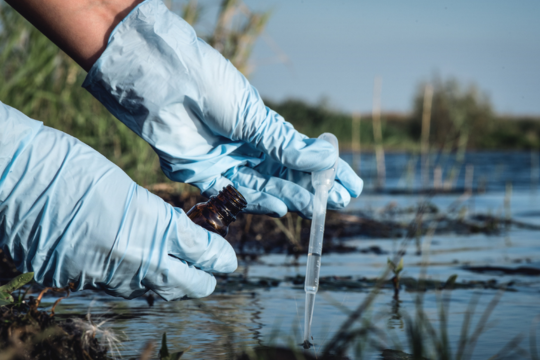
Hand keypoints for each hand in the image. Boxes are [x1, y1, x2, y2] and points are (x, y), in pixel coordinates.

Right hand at [0, 102, 236, 299]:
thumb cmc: (72, 166)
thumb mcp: (126, 188)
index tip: (227, 258)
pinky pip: (118, 289)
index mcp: (152, 227)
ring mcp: (104, 276)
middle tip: (210, 267)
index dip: (220, 257)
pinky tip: (135, 267)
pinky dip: (134, 281)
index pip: (203, 253)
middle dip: (204, 278)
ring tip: (177, 269)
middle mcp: (133, 260)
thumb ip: (156, 219)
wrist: (14, 176)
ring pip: (153, 292)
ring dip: (171, 283)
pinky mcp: (77, 281)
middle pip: (187, 286)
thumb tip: (177, 237)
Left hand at [83, 0, 362, 217]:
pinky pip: (236, 195)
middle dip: (315, 189)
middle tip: (341, 202)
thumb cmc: (209, 86)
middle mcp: (247, 147)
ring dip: (292, 198)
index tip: (352, 184)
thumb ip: (284, 144)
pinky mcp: (204, 176)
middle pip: (287, 175)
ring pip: (266, 187)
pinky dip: (259, 202)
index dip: (328, 170)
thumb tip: (327, 158)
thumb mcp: (253, 116)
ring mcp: (227, 162)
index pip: (303, 154)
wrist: (163, 82)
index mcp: (262, 128)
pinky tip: (282, 208)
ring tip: (317, 207)